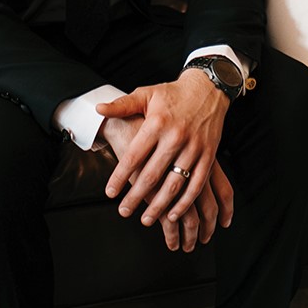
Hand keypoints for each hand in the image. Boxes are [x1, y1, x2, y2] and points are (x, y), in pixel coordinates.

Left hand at [97, 70, 233, 230]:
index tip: (110, 192)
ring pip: (175, 184)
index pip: (134, 156)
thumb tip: (98, 109)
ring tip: (146, 219)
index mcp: (157, 123)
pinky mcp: (209, 155)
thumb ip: (122, 105)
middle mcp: (175, 137)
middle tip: (124, 211)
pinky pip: (197, 184)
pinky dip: (185, 202)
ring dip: (159, 205)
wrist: (208, 88)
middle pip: (152, 175)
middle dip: (136, 197)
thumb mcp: (146, 94)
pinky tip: (173, 214)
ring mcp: (194, 147)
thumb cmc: (173, 94)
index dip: (120, 176)